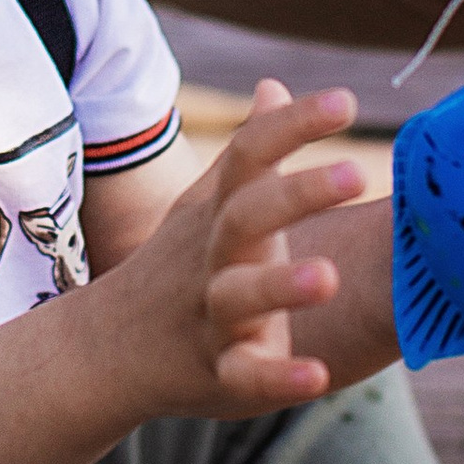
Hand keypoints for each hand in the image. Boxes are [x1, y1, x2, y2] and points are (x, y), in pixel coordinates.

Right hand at [114, 80, 368, 411]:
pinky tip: (318, 376)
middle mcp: (214, 256)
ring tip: (328, 275)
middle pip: (247, 217)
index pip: (251, 155)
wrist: (107, 346)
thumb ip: (249, 149)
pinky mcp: (220, 372)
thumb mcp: (207, 202)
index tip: (347, 101)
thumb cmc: (179, 262)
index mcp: (219, 211)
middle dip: (298, 195)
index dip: (294, 126)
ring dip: (281, 285)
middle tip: (356, 172)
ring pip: (240, 297)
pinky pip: (246, 376)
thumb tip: (273, 85)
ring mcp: (213, 315)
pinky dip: (278, 378)